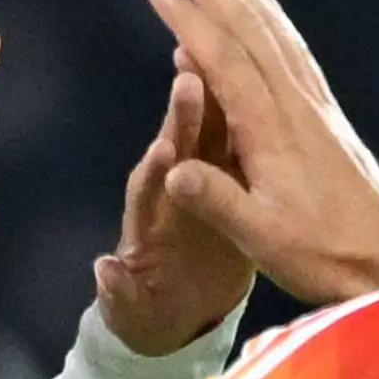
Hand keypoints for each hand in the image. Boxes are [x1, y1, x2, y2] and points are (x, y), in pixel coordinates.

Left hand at [95, 71, 253, 355]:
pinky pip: (246, 152)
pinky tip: (273, 96)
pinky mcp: (235, 189)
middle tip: (188, 78)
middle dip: (183, 116)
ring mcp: (204, 186)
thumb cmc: (149, 311)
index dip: (155, 171)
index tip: (162, 150)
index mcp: (146, 223)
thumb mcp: (133, 313)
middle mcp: (172, 195)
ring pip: (213, 139)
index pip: (147, 189)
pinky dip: (255, 125)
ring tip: (228, 65)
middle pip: (178, 148)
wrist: (183, 312)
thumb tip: (104, 271)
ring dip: (219, 104)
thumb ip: (120, 293)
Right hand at [145, 0, 378, 303]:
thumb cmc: (325, 254)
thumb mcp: (263, 238)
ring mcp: (313, 102)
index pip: (224, 59)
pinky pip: (293, 46)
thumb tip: (173, 168)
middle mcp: (295, 102)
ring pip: (272, 27)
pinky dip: (271, 12)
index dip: (189, 19)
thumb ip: (217, 200)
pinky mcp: (323, 111)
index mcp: (273, 129)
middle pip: (249, 24)